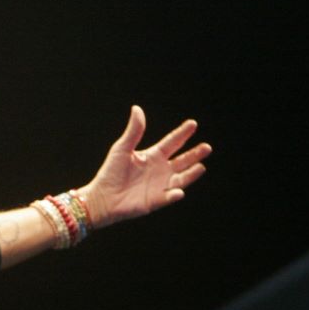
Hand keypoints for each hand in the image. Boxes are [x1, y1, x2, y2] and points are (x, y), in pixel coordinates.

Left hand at [80, 105, 211, 227]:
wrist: (102, 197)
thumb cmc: (110, 172)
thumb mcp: (122, 148)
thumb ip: (134, 131)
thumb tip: (137, 109)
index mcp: (153, 155)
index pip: (172, 142)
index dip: (182, 133)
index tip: (193, 124)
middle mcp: (160, 170)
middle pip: (182, 160)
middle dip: (195, 154)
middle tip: (207, 147)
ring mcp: (160, 185)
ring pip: (181, 178)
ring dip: (191, 174)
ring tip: (201, 167)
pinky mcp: (156, 200)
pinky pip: (168, 197)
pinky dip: (174, 194)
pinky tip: (178, 191)